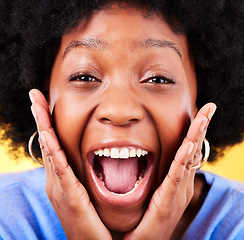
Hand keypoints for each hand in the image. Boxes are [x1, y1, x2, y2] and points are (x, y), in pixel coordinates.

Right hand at [29, 89, 111, 239]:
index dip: (48, 123)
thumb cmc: (91, 218)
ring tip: (37, 105)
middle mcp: (56, 180)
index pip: (53, 145)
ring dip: (43, 126)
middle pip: (47, 143)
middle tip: (35, 96)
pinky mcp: (69, 196)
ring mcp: (60, 188)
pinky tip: (48, 134)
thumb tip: (90, 156)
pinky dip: (53, 150)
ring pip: (50, 151)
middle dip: (41, 118)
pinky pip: (60, 169)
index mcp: (62, 178)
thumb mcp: (85, 191)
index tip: (45, 103)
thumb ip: (84, 174)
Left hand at [124, 103, 215, 239]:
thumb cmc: (147, 217)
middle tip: (209, 107)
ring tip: (204, 117)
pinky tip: (188, 144)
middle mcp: (183, 184)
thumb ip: (158, 174)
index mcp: (178, 180)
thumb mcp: (154, 191)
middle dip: (201, 127)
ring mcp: (178, 192)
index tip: (200, 112)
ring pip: (188, 159)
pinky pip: (176, 176)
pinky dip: (183, 159)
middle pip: (193, 150)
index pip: (189, 150)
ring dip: (196, 136)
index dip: (195, 131)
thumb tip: (150, 155)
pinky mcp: (168, 201)